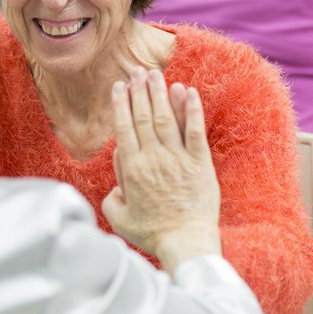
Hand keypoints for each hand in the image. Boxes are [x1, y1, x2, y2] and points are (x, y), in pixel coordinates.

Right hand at [102, 67, 221, 272]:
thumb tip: (116, 182)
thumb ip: (112, 197)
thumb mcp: (120, 219)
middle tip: (136, 71)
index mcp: (132, 170)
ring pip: (167, 118)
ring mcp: (178, 158)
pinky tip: (188, 91)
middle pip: (144, 117)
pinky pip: (195, 130)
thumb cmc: (153, 234)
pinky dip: (191, 109)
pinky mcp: (200, 163)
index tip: (118, 87)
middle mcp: (154, 158)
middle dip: (139, 91)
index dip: (121, 104)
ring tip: (155, 74)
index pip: (124, 128)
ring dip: (160, 93)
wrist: (186, 242)